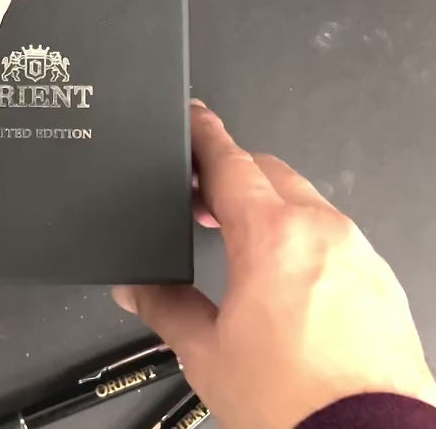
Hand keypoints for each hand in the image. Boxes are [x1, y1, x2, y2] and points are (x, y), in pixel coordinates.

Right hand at [115, 101, 435, 428]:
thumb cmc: (295, 405)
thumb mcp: (207, 353)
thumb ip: (164, 306)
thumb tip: (135, 288)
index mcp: (272, 237)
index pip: (230, 162)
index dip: (204, 134)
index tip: (193, 116)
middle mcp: (322, 232)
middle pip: (268, 171)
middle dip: (232, 174)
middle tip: (201, 196)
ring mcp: (358, 253)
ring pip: (305, 200)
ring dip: (268, 204)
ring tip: (240, 238)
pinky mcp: (380, 279)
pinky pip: (334, 233)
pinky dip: (303, 234)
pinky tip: (287, 272)